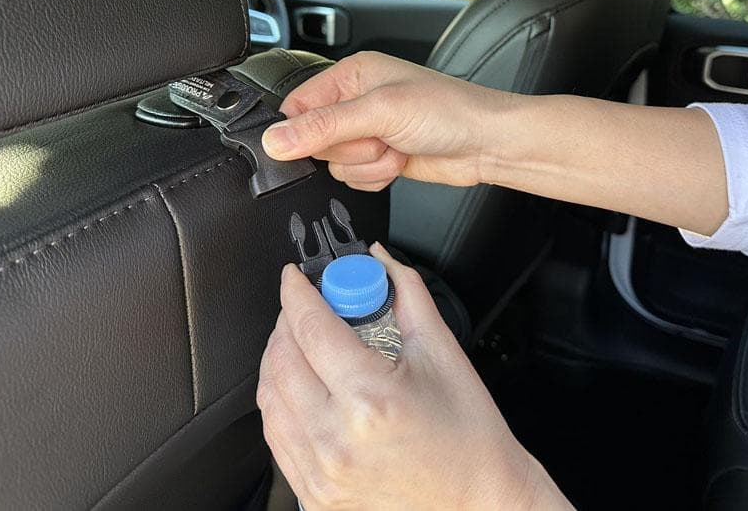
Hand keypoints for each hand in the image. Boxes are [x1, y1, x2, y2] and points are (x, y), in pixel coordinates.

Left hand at [256, 243, 571, 509]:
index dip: (296, 293)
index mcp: (371, 400)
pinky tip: (299, 387)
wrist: (478, 502)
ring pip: (269, 399)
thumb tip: (381, 260)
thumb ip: (407, 296)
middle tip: (305, 306)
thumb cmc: (469, 437)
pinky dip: (279, 403)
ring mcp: (320, 473)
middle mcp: (336, 440)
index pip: (311, 329)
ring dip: (277, 360)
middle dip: (285, 322)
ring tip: (300, 343)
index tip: (293, 277)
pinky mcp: (314, 494)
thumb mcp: (443, 354)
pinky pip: (276, 437)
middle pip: (280, 361)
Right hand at [262, 52, 514, 190]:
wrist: (488, 143)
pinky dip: (377, 178)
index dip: (303, 132)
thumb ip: (324, 127)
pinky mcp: (380, 158)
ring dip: (368, 166)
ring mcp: (368, 133)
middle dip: (350, 149)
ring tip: (397, 148)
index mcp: (351, 75)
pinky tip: (401, 162)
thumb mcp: (380, 112)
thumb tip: (275, 140)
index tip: (324, 143)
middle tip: (381, 137)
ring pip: (336, 166)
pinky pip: (355, 180)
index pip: (296, 108)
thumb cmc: (449, 111)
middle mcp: (356, 101)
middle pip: (315, 142)